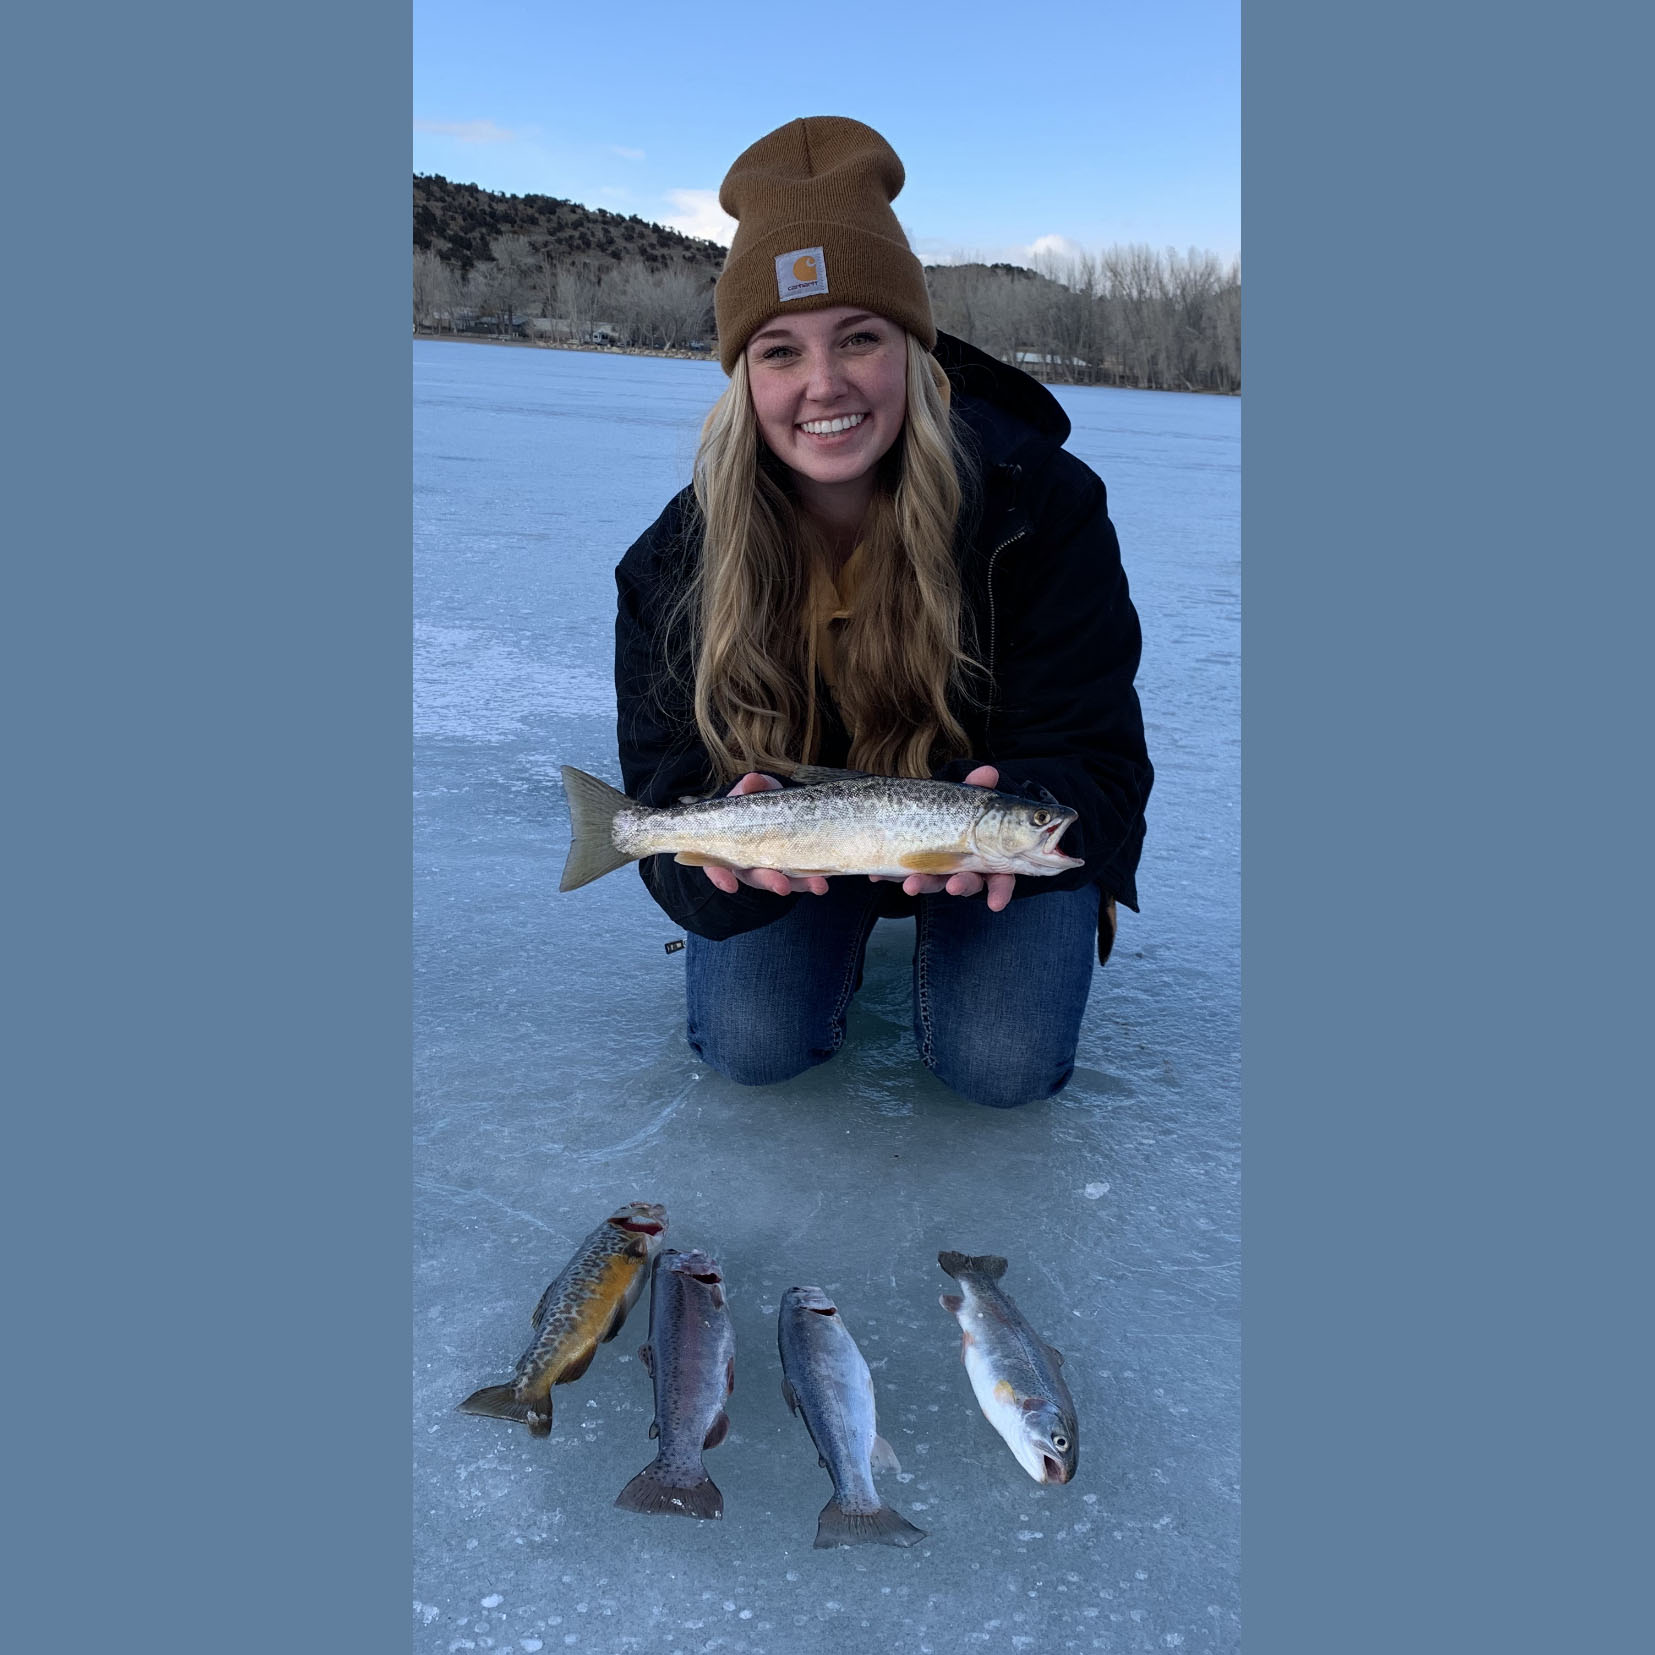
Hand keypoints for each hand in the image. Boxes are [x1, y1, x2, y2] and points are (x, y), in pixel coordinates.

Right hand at [700, 773, 829, 897]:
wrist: (778, 807)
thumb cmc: (756, 803)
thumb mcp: (753, 792)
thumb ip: (752, 787)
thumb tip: (751, 781)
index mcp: (730, 849)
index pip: (718, 867)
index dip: (720, 877)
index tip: (729, 884)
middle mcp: (750, 864)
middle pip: (757, 878)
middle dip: (770, 882)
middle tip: (782, 886)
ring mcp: (774, 869)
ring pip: (785, 882)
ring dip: (801, 885)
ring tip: (817, 885)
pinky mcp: (795, 870)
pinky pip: (804, 878)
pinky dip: (814, 880)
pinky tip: (824, 882)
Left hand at [867, 764, 1015, 912]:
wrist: (929, 811)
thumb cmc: (960, 811)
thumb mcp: (969, 799)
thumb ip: (978, 787)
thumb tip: (987, 772)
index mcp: (987, 859)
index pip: (1000, 880)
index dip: (1000, 892)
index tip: (996, 904)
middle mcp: (964, 870)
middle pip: (966, 884)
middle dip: (960, 886)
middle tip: (954, 887)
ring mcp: (937, 872)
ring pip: (933, 882)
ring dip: (923, 884)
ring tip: (911, 885)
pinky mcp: (912, 869)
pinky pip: (901, 875)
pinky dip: (889, 875)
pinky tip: (877, 875)